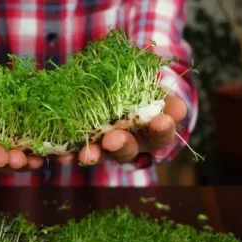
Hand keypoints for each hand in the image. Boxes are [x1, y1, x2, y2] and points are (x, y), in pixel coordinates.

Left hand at [71, 95, 186, 164]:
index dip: (162, 130)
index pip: (160, 135)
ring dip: (93, 154)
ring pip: (100, 155)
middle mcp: (128, 143)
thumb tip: (179, 110)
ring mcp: (103, 147)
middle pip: (128, 150)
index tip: (162, 121)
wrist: (113, 87)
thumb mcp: (153, 89)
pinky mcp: (82, 144)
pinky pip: (73, 152)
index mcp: (149, 132)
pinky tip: (62, 154)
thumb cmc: (140, 90)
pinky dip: (67, 154)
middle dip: (121, 145)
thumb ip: (164, 98)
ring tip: (86, 153)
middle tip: (113, 139)